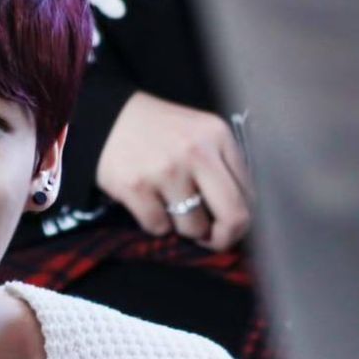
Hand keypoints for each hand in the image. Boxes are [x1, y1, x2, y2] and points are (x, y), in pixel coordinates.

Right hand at [95, 92, 253, 250]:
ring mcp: (165, 170)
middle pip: (233, 216)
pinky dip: (154, 223)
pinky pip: (158, 227)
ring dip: (182, 227)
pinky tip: (148, 203)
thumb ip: (223, 167)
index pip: (249, 194)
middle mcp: (196, 152)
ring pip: (193, 227)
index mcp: (219, 136)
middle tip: (210, 240)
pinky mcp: (135, 186)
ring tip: (169, 207)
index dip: (241, 219)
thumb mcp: (201, 135)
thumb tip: (239, 218)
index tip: (227, 226)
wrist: (108, 118)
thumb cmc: (161, 131)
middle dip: (224, 238)